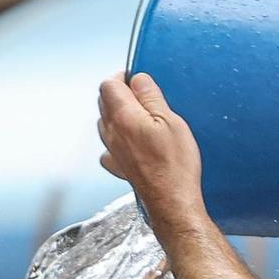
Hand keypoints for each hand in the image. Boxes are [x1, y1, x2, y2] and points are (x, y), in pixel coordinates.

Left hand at [96, 72, 205, 225]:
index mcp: (123, 117)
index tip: (138, 80)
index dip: (122, 77)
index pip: (108, 85)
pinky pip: (108, 147)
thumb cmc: (174, 165)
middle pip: (103, 102)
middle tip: (143, 97)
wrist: (172, 201)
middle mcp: (112, 133)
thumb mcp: (171, 121)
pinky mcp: (117, 167)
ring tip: (141, 118)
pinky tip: (132, 142)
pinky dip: (117, 139)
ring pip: (104, 123)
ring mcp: (112, 151)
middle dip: (120, 94)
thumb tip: (138, 79)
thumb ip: (151, 97)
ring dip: (118, 115)